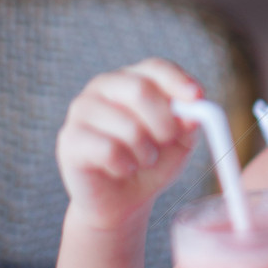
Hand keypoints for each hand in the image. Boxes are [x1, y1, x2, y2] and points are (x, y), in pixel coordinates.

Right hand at [56, 58, 203, 230]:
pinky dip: (125, 165)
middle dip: (164, 121)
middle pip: (140, 90)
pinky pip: (109, 150)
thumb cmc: (152, 162)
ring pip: (128, 126)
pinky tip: (122, 169)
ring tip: (143, 160)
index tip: (197, 97)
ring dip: (146, 152)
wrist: (121, 200)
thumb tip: (193, 113)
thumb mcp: (179, 142)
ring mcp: (82, 110)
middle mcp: (104, 87)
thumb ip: (188, 124)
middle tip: (169, 140)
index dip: (177, 81)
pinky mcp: (69, 139)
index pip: (155, 68)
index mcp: (132, 79)